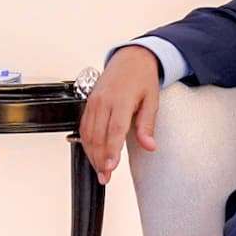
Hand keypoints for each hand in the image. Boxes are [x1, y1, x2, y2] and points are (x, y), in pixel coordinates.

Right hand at [77, 45, 163, 184]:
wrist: (130, 58)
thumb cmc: (141, 78)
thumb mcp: (152, 100)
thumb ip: (147, 125)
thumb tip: (149, 146)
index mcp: (120, 100)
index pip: (114, 130)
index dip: (111, 151)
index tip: (111, 167)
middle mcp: (103, 101)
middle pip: (98, 136)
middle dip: (100, 159)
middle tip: (105, 177)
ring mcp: (93, 102)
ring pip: (87, 134)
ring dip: (92, 154)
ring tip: (100, 171)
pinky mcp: (88, 104)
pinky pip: (84, 127)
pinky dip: (86, 143)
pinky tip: (92, 154)